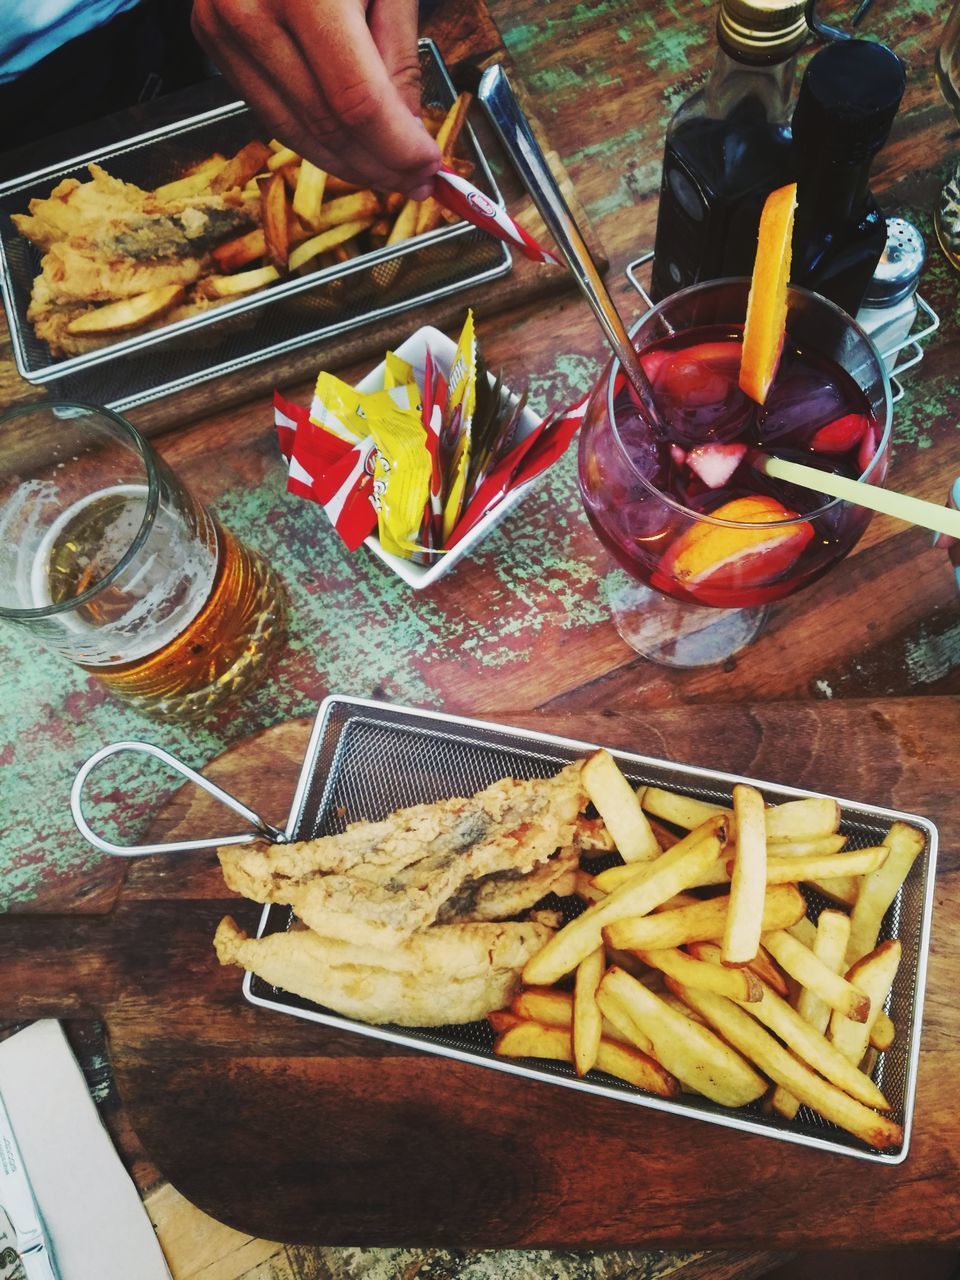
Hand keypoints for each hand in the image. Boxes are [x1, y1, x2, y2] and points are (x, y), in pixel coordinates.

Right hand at [191, 0, 440, 195]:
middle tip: (417, 182)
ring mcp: (221, 26)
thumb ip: (399, 54)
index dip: (397, 148)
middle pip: (324, 125)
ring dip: (346, 162)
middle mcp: (251, 11)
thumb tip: (408, 132)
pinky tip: (347, 145)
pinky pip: (269, 108)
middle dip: (378, 165)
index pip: (357, 103)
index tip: (431, 169)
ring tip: (388, 173)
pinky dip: (311, 135)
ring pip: (293, 130)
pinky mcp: (209, 35)